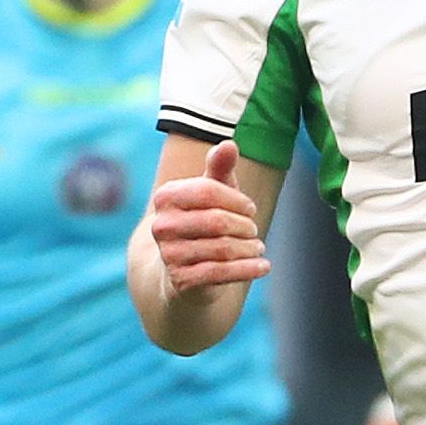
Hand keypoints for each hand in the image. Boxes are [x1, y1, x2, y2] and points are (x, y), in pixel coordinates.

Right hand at [145, 142, 269, 294]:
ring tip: (257, 247)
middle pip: (217, 221)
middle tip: (253, 230)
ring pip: (223, 248)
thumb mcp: (213, 193)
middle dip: (245, 226)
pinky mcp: (181, 280)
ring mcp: (169, 255)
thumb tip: (229, 144)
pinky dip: (249, 269)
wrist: (184, 271)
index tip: (250, 209)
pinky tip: (264, 266)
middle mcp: (161, 225)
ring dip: (250, 248)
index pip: (208, 190)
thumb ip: (220, 168)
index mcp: (166, 197)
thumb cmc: (204, 222)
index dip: (237, 200)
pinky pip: (222, 272)